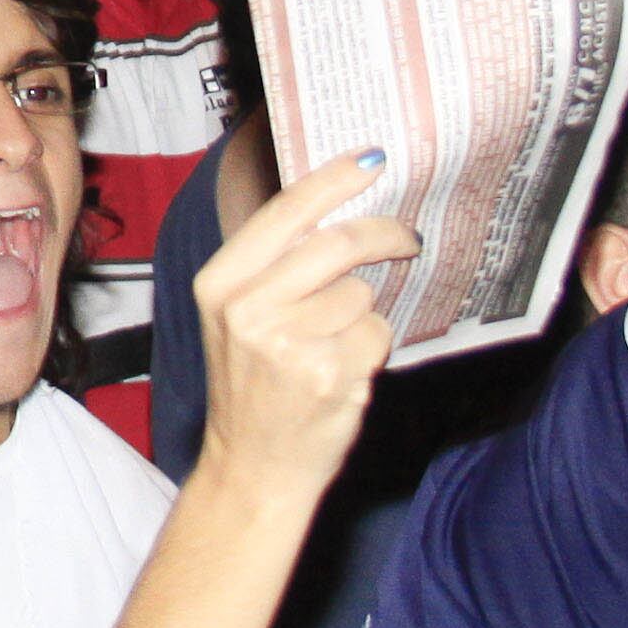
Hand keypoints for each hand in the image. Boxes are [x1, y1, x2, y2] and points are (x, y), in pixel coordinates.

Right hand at [188, 155, 413, 501]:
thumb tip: (343, 209)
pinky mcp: (329, 374)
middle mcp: (248, 309)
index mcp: (220, 284)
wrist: (252, 468)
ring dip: (364, 312)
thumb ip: (276, 267)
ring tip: (334, 345)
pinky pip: (375, 335)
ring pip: (361, 294)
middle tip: (407, 237)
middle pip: (337, 244)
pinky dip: (371, 348)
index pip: (285, 213)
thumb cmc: (253, 388)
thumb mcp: (238, 318)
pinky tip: (343, 372)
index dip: (333, 180)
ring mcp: (289, 344)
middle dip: (383, 235)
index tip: (371, 159)